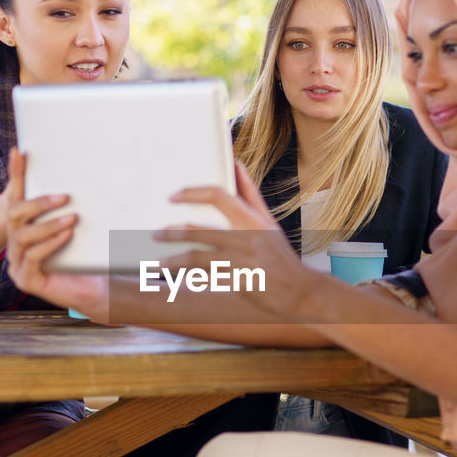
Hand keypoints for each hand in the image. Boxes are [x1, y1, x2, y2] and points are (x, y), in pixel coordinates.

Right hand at [4, 148, 110, 318]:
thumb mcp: (77, 227)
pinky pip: (32, 258)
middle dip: (38, 203)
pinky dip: (50, 244)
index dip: (17, 174)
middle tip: (65, 196)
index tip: (20, 151)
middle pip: (13, 214)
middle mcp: (15, 243)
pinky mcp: (25, 280)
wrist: (96, 289)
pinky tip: (66, 236)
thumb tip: (86, 176)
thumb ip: (71, 207)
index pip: (17, 195)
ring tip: (72, 219)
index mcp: (24, 227)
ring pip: (21, 236)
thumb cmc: (86, 256)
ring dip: (48, 225)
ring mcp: (17, 263)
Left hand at [154, 163, 326, 318]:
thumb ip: (250, 194)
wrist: (300, 292)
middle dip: (173, 232)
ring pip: (198, 256)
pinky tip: (176, 279)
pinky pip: (207, 279)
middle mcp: (247, 237)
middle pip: (200, 229)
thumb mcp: (268, 222)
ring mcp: (243, 261)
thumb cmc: (281, 256)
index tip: (173, 197)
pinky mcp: (240, 283)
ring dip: (174, 259)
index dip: (192, 193)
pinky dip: (189, 278)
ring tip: (159, 262)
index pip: (218, 195)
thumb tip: (237, 165)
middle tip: (157, 233)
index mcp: (252, 219)